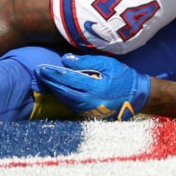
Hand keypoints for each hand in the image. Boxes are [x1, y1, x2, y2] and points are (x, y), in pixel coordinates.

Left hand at [34, 53, 150, 120]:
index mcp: (96, 88)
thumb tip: (65, 60)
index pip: (68, 80)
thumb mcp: (108, 64)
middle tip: (38, 72)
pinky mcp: (91, 115)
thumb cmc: (124, 77)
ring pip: (67, 100)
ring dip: (55, 90)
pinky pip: (73, 106)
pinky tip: (58, 89)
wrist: (138, 97)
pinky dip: (64, 97)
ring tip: (45, 79)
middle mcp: (91, 102)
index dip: (54, 73)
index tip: (41, 67)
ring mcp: (90, 111)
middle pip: (64, 92)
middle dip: (50, 82)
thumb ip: (86, 62)